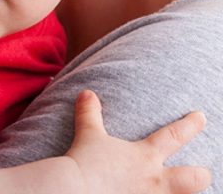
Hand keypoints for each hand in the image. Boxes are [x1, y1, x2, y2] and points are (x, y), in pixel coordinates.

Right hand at [66, 90, 210, 193]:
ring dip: (180, 193)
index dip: (190, 125)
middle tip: (203, 172)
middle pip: (194, 178)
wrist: (74, 190)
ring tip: (174, 191)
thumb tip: (87, 93)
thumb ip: (89, 114)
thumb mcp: (88, 135)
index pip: (174, 136)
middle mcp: (154, 180)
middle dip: (202, 175)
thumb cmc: (83, 162)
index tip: (201, 117)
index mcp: (144, 156)